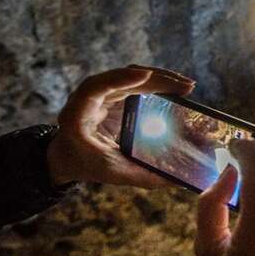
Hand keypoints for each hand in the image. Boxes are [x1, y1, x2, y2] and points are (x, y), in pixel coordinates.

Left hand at [46, 64, 195, 186]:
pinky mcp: (114, 92)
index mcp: (78, 115)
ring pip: (132, 74)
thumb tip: (177, 181)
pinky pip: (136, 81)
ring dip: (161, 77)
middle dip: (157, 79)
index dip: (119, 79)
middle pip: (122, 76)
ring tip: (186, 86)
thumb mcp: (113, 173)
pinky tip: (175, 88)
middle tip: (186, 88)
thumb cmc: (86, 163)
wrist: (68, 155)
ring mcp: (102, 91)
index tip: (145, 76)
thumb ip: (142, 176)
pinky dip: (156, 82)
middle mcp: (89, 96)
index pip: (95, 88)